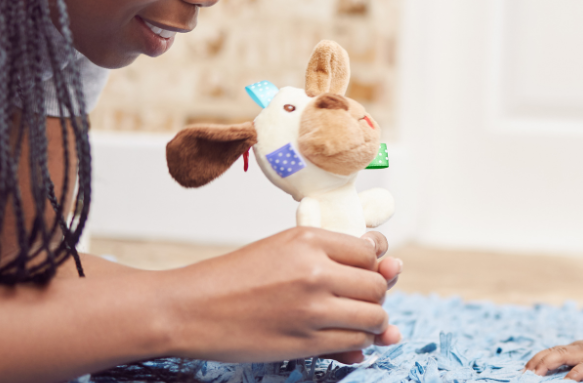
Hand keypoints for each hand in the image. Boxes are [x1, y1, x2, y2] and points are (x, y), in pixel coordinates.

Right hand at [159, 227, 401, 363]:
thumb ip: (333, 256)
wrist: (188, 309)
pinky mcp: (305, 341)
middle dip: (376, 295)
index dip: (373, 264)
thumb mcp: (283, 249)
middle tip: (358, 301)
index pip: (370, 250)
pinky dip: (360, 343)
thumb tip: (393, 266)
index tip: (364, 272)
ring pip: (374, 316)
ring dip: (374, 323)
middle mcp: (314, 270)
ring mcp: (311, 308)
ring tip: (357, 322)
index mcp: (308, 239)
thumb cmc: (234, 278)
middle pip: (377, 284)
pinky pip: (355, 342)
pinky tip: (348, 340)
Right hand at [524, 335, 582, 382]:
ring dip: (538, 361)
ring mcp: (574, 347)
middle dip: (548, 363)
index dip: (575, 374)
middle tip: (535, 375)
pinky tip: (526, 369)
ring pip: (553, 351)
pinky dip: (537, 359)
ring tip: (525, 373)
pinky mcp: (567, 349)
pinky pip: (550, 352)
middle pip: (563, 353)